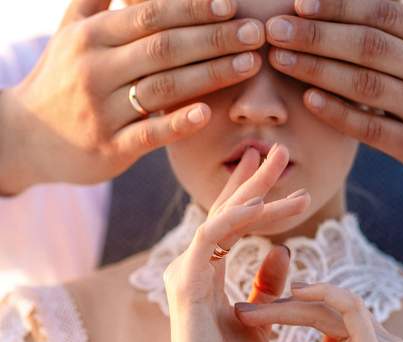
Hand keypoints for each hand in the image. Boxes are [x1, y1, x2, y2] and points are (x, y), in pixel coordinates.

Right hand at [0, 0, 264, 193]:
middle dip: (214, 38)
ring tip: (249, 65)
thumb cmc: (63, 81)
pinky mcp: (110, 148)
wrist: (29, 137)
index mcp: (91, 36)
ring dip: (210, 75)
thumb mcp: (73, 32)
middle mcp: (96, 69)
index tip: (231, 6)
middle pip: (164, 48)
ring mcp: (103, 111)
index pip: (151, 15)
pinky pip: (149, 134)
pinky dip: (177, 123)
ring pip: (163, 88)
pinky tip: (206, 114)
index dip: (193, 8)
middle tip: (256, 33)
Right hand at [141, 145, 310, 341]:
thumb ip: (267, 283)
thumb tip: (282, 249)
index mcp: (209, 272)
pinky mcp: (185, 284)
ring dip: (251, 192)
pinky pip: (210, 240)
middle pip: (225, 212)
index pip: (231, 224)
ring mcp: (186, 273)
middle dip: (252, 180)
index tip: (275, 174)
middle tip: (278, 150)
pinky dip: (235, 219)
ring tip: (279, 164)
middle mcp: (194, 266)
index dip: (252, 196)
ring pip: (220, 218)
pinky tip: (261, 204)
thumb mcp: (260, 316)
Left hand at [235, 282, 402, 341]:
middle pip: (330, 309)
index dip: (296, 308)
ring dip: (286, 306)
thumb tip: (329, 336)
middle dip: (283, 306)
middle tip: (243, 312)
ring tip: (248, 315)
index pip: (334, 315)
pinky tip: (294, 293)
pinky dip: (323, 294)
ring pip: (331, 307)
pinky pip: (349, 309)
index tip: (260, 311)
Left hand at [265, 0, 402, 187]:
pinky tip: (310, 100)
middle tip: (274, 29)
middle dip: (316, 35)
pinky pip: (372, 128)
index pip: (382, 13)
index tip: (298, 2)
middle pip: (367, 46)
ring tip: (281, 60)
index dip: (338, 6)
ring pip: (365, 85)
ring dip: (318, 71)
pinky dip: (340, 114)